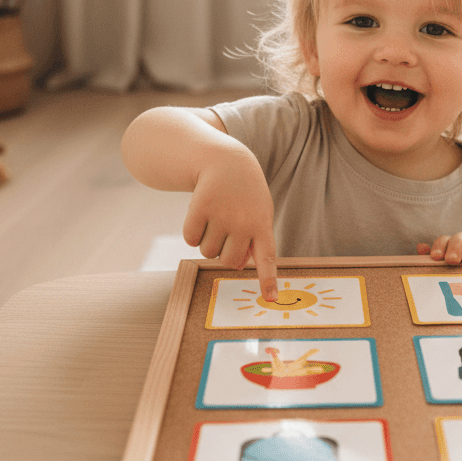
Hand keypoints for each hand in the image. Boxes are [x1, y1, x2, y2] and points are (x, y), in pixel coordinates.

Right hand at [183, 150, 278, 299]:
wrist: (226, 161)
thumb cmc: (245, 195)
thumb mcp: (257, 214)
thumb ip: (252, 242)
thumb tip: (236, 266)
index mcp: (262, 225)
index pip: (267, 258)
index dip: (268, 280)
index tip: (271, 299)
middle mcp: (243, 222)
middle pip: (227, 262)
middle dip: (223, 254)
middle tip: (225, 233)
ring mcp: (221, 215)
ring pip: (207, 252)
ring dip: (207, 241)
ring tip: (216, 219)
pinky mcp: (200, 207)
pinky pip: (190, 239)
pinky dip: (192, 232)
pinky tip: (201, 214)